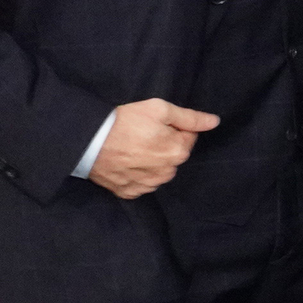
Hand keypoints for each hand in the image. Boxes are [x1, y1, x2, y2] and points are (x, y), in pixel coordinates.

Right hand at [88, 98, 218, 200]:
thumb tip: (215, 122)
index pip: (189, 137)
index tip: (156, 124)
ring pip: (159, 171)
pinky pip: (142, 183)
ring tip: (132, 148)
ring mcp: (148, 186)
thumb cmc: (125, 122)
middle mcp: (167, 173)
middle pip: (174, 155)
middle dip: (165, 144)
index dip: (174, 128)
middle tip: (142, 134)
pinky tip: (126, 162)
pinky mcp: (130, 192)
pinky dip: (137, 174)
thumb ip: (190, 117)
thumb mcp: (159, 109)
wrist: (88, 141)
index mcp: (178, 152)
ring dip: (153, 160)